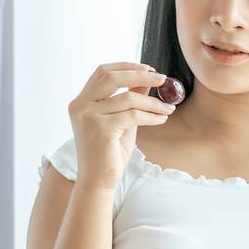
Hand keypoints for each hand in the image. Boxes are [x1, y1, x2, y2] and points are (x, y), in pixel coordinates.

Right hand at [65, 61, 181, 191]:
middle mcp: (80, 105)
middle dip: (140, 75)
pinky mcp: (100, 128)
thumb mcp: (121, 121)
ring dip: (152, 102)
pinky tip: (161, 119)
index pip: (103, 72)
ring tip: (168, 109)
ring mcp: (88, 116)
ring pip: (128, 98)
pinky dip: (151, 116)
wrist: (98, 181)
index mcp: (81, 101)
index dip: (127, 67)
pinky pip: (133, 115)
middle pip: (112, 77)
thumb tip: (145, 81)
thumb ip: (129, 100)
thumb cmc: (109, 153)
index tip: (149, 69)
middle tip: (162, 79)